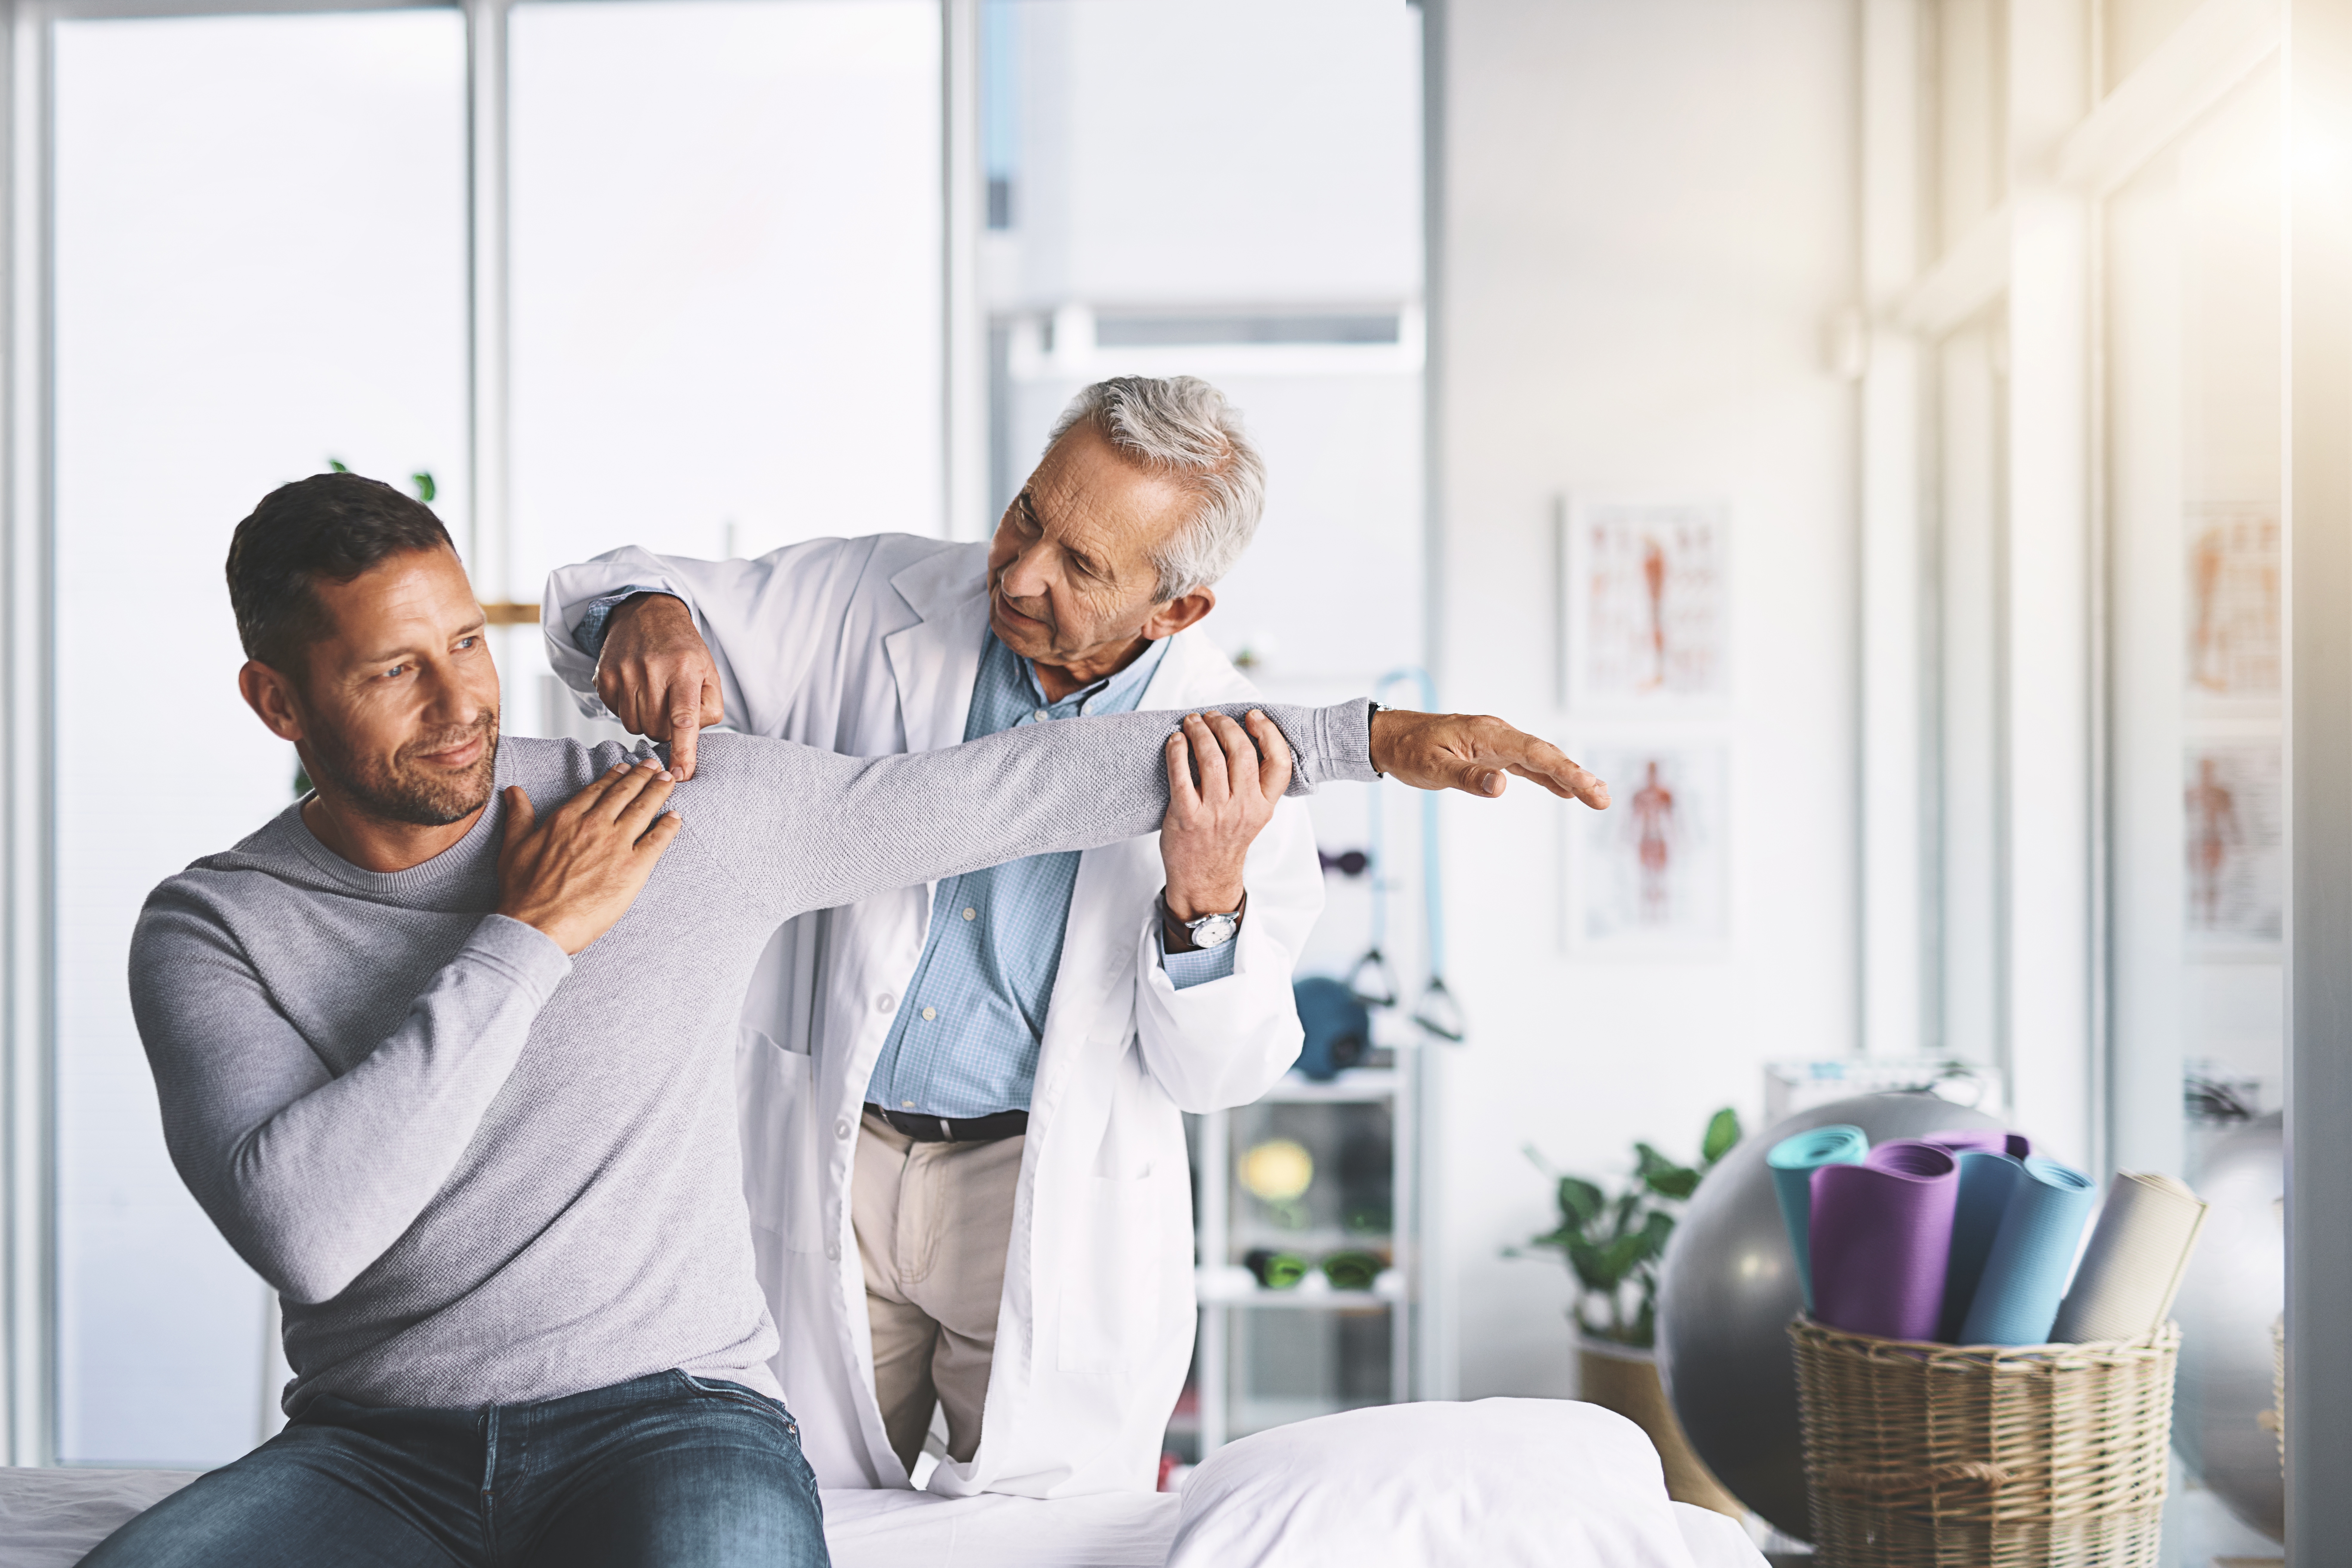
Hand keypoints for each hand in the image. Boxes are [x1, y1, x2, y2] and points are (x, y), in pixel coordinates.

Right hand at [496, 758, 684, 953]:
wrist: (537, 926)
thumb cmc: (523, 893)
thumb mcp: (513, 847)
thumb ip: (519, 816)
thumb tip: (514, 792)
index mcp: (567, 819)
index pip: (598, 790)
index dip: (614, 776)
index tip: (625, 767)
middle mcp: (594, 826)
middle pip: (625, 793)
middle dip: (642, 776)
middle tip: (654, 766)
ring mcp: (616, 845)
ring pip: (644, 809)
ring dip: (659, 791)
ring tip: (669, 780)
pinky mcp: (634, 868)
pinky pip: (657, 840)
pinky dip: (669, 826)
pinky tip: (675, 817)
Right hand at [595, 593, 724, 778]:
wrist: (646, 614)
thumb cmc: (683, 650)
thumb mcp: (709, 673)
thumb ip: (709, 708)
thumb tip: (691, 738)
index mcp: (684, 670)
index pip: (683, 719)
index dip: (683, 751)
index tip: (681, 776)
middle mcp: (651, 670)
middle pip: (657, 729)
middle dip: (667, 728)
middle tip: (671, 707)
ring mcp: (623, 673)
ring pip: (635, 726)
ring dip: (647, 720)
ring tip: (654, 695)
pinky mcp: (604, 677)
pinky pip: (616, 714)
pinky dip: (628, 709)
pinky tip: (636, 688)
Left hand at [1160, 710, 1292, 922]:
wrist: (1204, 878)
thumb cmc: (1225, 841)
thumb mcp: (1253, 815)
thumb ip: (1254, 784)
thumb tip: (1242, 737)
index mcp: (1264, 806)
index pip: (1280, 762)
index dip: (1269, 733)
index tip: (1254, 716)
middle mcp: (1243, 807)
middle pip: (1242, 751)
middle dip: (1225, 725)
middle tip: (1212, 717)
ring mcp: (1215, 812)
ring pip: (1211, 757)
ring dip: (1200, 732)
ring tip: (1192, 723)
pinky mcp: (1187, 816)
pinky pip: (1180, 773)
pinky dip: (1176, 750)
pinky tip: (1175, 741)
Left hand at [1367, 709, 1609, 807]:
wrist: (1389, 736)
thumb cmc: (1408, 749)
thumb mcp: (1432, 768)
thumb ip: (1467, 778)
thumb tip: (1500, 786)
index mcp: (1488, 734)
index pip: (1536, 754)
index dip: (1566, 771)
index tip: (1589, 788)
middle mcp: (1498, 735)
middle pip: (1546, 755)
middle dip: (1577, 776)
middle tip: (1603, 799)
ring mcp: (1497, 744)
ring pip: (1540, 760)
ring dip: (1568, 777)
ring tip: (1597, 795)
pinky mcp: (1491, 754)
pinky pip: (1526, 765)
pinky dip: (1548, 776)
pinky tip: (1566, 790)